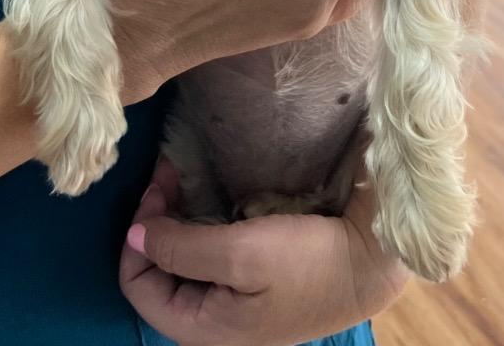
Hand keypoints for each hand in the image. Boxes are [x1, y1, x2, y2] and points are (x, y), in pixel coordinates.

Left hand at [119, 159, 406, 345]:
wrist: (370, 263)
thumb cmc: (306, 261)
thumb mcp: (240, 253)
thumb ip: (181, 247)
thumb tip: (133, 234)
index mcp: (200, 328)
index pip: (136, 285)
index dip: (138, 235)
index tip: (158, 189)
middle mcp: (210, 321)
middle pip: (157, 270)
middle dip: (156, 220)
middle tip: (171, 173)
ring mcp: (232, 302)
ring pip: (183, 258)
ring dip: (177, 217)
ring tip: (185, 177)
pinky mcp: (251, 281)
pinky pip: (209, 253)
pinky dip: (201, 222)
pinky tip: (211, 196)